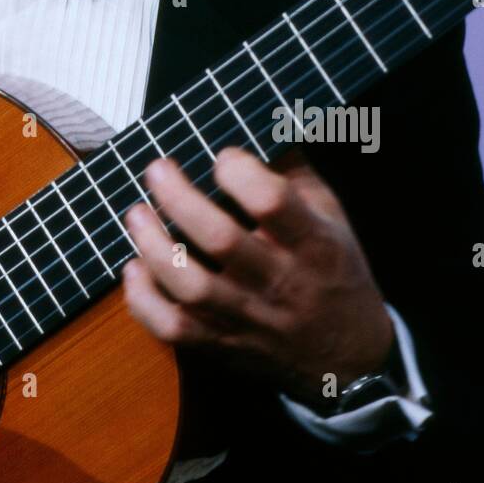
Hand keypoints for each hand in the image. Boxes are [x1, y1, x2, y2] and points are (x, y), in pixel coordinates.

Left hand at [121, 145, 394, 406]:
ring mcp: (248, 319)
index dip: (239, 172)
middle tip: (158, 169)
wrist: (348, 362)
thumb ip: (295, 173)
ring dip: (154, 245)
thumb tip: (256, 120)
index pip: (272, 202)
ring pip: (190, 287)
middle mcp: (279, 283)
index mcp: (313, 244)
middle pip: (220, 238)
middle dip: (179, 198)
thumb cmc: (333, 273)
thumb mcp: (332, 218)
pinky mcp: (223, 346)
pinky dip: (144, 301)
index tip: (223, 157)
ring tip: (136, 213)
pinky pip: (173, 329)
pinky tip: (135, 269)